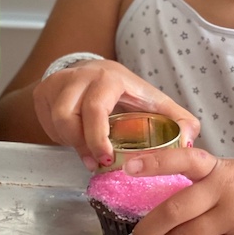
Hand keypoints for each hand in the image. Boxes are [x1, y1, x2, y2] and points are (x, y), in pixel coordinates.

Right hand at [32, 59, 200, 169]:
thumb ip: (177, 119)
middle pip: (68, 115)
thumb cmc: (126, 92)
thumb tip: (190, 140)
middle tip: (95, 163)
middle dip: (82, 144)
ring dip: (70, 141)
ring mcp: (58, 81)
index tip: (107, 160)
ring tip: (86, 152)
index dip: (97, 136)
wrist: (94, 71)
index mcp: (110, 77)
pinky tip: (74, 137)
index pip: (96, 106)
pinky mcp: (43, 90)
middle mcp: (80, 75)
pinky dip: (59, 135)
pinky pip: (45, 120)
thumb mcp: (153, 101)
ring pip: (55, 119)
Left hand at [124, 148, 233, 234]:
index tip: (127, 167)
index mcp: (220, 168)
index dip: (154, 162)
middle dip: (150, 225)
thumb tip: (169, 194)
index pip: (183, 160)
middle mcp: (224, 192)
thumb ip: (205, 180)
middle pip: (177, 209)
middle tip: (133, 234)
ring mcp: (233, 220)